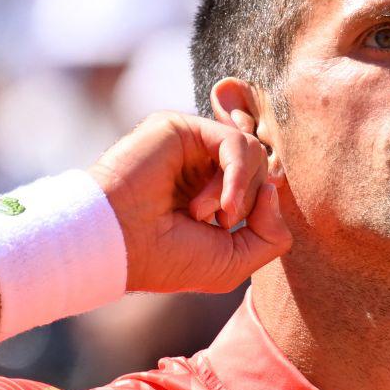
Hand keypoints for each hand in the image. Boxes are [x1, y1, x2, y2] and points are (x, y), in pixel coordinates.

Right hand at [87, 111, 291, 292]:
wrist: (117, 244)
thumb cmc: (166, 259)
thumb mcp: (234, 262)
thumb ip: (272, 234)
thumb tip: (273, 188)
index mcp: (211, 194)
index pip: (262, 184)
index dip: (264, 208)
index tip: (234, 231)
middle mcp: (202, 166)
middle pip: (263, 168)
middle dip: (249, 204)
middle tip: (218, 225)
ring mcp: (191, 146)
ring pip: (254, 152)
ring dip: (239, 193)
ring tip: (207, 216)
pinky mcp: (182, 128)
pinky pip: (237, 141)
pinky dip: (237, 176)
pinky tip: (216, 204)